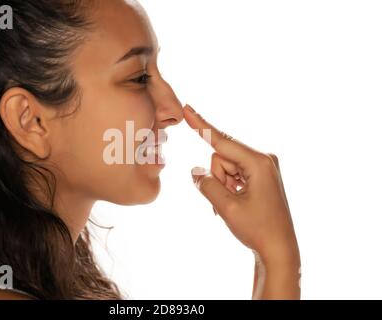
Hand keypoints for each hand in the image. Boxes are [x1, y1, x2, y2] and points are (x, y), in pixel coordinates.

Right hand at [183, 105, 299, 298]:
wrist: (279, 249)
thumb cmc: (258, 230)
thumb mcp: (226, 207)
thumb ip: (206, 184)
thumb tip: (195, 172)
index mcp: (258, 162)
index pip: (222, 140)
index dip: (201, 125)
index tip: (188, 109)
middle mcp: (263, 159)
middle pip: (222, 157)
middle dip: (217, 177)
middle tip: (227, 200)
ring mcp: (263, 167)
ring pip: (225, 166)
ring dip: (222, 185)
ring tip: (233, 204)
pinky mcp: (260, 175)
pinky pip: (233, 173)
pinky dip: (228, 187)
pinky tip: (237, 203)